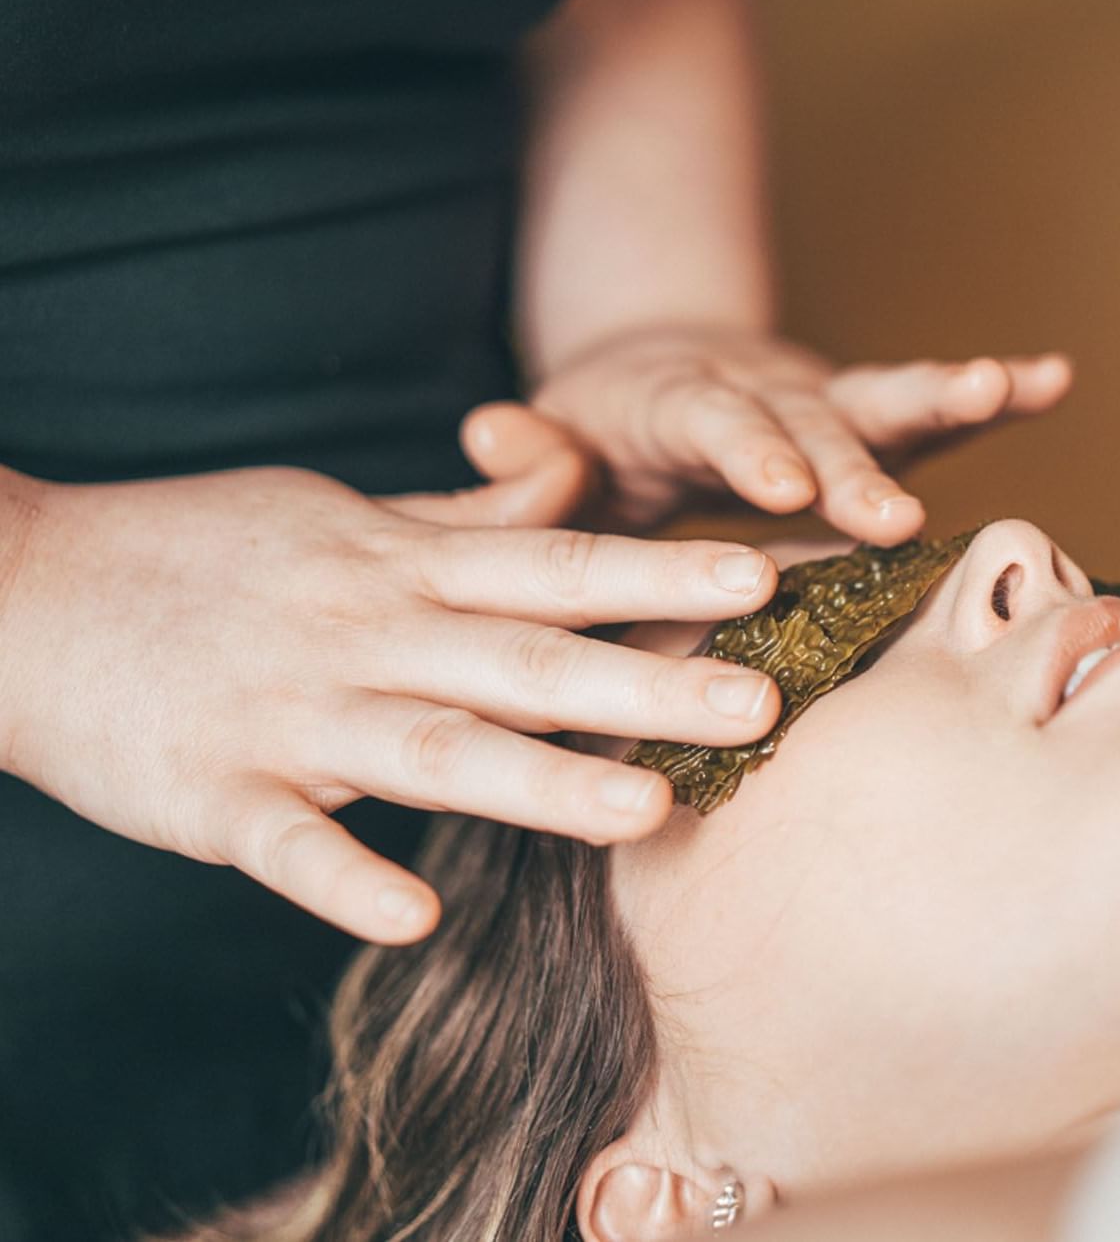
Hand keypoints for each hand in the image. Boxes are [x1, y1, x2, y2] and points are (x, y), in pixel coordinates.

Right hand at [0, 459, 781, 944]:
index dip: (660, 572)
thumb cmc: (205, 551)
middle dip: (647, 682)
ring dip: (539, 781)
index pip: (554, 564)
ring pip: (429, 751)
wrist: (24, 592)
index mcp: (399, 565)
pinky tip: (415, 917)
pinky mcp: (210, 794)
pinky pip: (285, 843)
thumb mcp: (348, 513)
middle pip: (523, 656)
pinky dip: (345, 879)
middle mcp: (362, 632)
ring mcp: (287, 715)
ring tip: (646, 809)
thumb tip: (577, 481)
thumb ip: (471, 516)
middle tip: (767, 700)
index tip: (766, 578)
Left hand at [507, 323, 1071, 542]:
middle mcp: (759, 390)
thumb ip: (529, 457)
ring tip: (1006, 385)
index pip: (714, 424)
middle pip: (811, 421)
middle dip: (853, 466)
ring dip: (944, 396)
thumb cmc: (599, 438)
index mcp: (677, 401)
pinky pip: (929, 410)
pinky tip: (1055, 379)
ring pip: (882, 397)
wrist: (656, 379)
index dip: (750, 452)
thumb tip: (487, 434)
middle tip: (892, 516)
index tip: (782, 490)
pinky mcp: (863, 418)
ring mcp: (819, 401)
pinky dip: (994, 395)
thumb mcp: (552, 442)